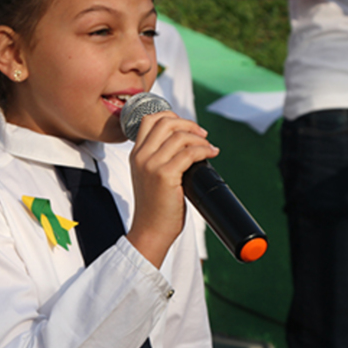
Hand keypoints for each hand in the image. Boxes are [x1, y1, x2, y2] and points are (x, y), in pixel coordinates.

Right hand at [125, 111, 216, 268]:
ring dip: (200, 139)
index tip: (187, 127)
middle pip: (165, 122)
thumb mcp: (149, 176)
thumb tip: (188, 142)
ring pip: (180, 136)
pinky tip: (211, 155)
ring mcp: (151, 165)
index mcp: (136, 154)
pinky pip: (189, 153)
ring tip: (209, 148)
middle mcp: (141, 156)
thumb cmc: (155, 207)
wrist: (151, 231)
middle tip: (202, 135)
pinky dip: (204, 150)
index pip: (150, 119)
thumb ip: (160, 158)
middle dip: (189, 124)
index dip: (171, 116)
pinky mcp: (164, 175)